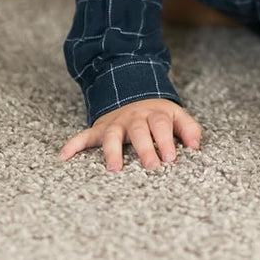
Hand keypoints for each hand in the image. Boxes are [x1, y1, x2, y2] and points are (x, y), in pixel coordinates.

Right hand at [59, 98, 200, 170]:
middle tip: (152, 166)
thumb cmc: (159, 114)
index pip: (163, 126)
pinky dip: (73, 144)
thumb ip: (189, 129)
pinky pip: (84, 136)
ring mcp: (116, 122)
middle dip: (146, 148)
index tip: (171, 157)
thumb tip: (197, 146)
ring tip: (114, 168)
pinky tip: (63, 156)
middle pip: (140, 131)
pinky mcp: (99, 128)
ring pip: (112, 134)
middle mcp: (135, 117)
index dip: (167, 140)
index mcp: (157, 114)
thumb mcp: (177, 115)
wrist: (133, 91)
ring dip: (112, 150)